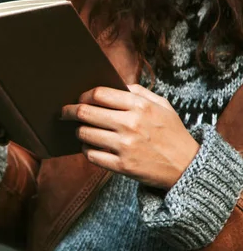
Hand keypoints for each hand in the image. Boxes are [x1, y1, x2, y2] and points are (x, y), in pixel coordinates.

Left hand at [61, 84, 200, 189]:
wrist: (187, 167)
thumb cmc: (171, 133)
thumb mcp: (162, 106)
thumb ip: (138, 92)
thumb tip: (114, 84)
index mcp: (140, 106)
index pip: (99, 94)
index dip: (83, 96)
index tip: (78, 98)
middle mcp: (130, 124)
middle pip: (85, 113)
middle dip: (69, 111)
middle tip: (64, 113)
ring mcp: (125, 146)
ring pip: (84, 134)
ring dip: (79, 131)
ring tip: (81, 130)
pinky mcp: (121, 166)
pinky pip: (90, 155)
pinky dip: (86, 150)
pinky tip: (91, 147)